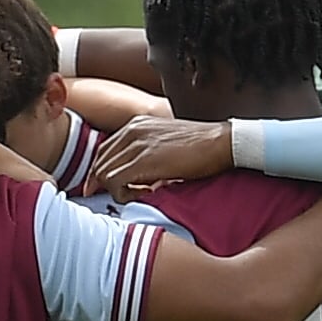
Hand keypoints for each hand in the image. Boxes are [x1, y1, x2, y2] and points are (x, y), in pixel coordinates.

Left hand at [94, 118, 228, 195]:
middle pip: (100, 162)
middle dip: (105, 183)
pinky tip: (146, 192)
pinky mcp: (142, 161)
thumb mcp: (166, 142)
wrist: (221, 142)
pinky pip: (114, 182)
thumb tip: (137, 177)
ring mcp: (136, 144)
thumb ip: (147, 153)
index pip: (105, 150)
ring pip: (104, 173)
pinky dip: (123, 193)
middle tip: (123, 195)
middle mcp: (132, 130)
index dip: (102, 172)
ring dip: (117, 189)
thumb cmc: (201, 146)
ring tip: (141, 193)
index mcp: (136, 124)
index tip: (104, 188)